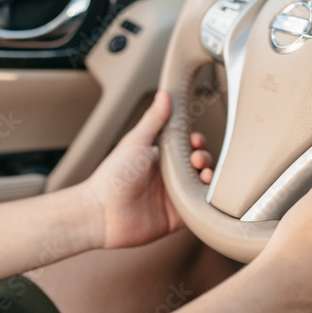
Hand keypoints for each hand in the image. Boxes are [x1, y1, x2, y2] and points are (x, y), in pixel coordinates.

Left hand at [84, 91, 212, 249]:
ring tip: (204, 174)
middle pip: (198, 164)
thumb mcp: (136, 141)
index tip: (195, 141)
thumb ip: (153, 120)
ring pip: (202, 185)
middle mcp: (167, 177)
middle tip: (196, 159)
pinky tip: (207, 194)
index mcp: (159, 158)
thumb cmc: (113, 176)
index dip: (195, 142)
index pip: (186, 146)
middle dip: (204, 158)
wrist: (102, 212)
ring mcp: (173, 197)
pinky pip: (198, 208)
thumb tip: (164, 95)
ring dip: (208, 177)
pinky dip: (207, 201)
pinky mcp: (176, 217)